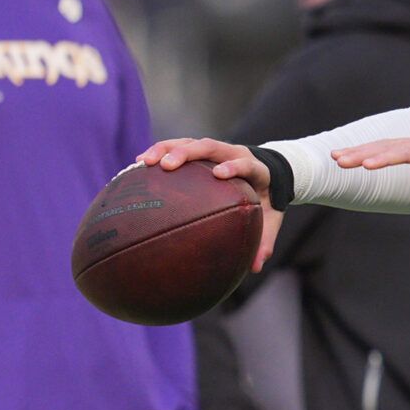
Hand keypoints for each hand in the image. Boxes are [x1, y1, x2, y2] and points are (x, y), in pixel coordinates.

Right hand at [136, 138, 282, 269]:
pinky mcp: (201, 150)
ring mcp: (216, 150)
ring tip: (144, 161)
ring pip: (190, 142)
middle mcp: (234, 153)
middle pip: (211, 146)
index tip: (218, 174)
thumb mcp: (271, 221)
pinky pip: (178, 145)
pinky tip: (139, 163)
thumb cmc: (267, 201)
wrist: (268, 175)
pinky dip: (160, 151)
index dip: (234, 166)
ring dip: (166, 149)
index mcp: (257, 169)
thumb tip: (255, 268)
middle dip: (187, 153)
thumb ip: (265, 242)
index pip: (246, 164)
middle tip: (167, 165)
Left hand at [334, 127, 409, 191]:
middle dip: (358, 152)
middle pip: (385, 147)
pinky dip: (382, 158)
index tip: (351, 158)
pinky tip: (365, 163)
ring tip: (340, 160)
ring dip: (362, 154)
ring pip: (389, 149)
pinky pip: (404, 154)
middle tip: (334, 155)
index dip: (372, 154)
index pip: (395, 151)